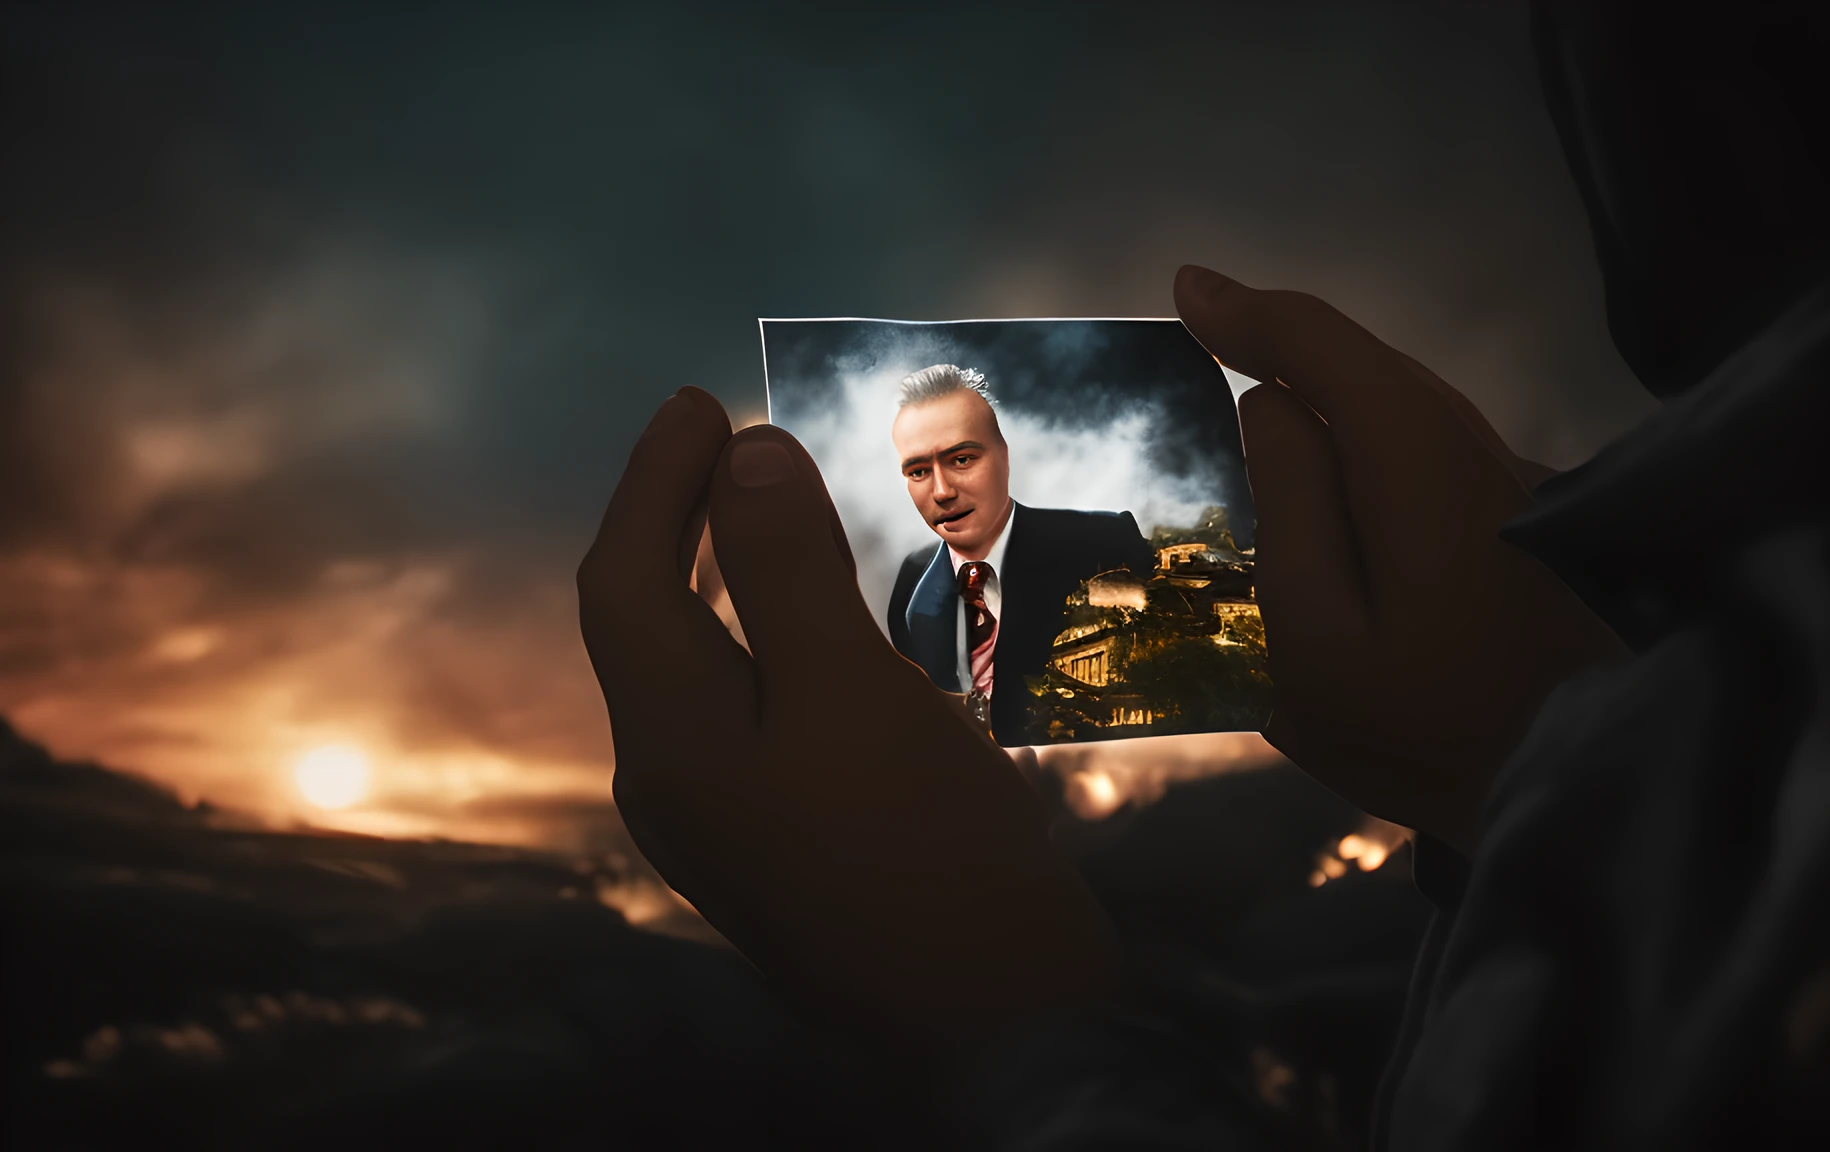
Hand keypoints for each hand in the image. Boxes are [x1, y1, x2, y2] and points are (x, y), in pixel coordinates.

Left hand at [577, 388, 1118, 1057]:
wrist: (995, 1019)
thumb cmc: (921, 843)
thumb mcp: (849, 687)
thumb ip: (786, 569)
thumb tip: (742, 456)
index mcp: (670, 742)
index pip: (623, 582)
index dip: (652, 483)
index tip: (701, 400)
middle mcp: (678, 786)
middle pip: (650, 627)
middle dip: (678, 524)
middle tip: (726, 440)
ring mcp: (732, 827)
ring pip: (703, 673)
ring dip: (726, 581)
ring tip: (771, 512)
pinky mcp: (790, 848)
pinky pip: (753, 715)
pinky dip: (772, 641)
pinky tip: (825, 628)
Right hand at [1175, 267, 1627, 852]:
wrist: (1593, 788)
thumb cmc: (1431, 731)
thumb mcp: (1318, 641)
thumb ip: (1290, 511)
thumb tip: (1270, 407)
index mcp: (1413, 461)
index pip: (1324, 347)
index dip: (1250, 314)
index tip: (1187, 291)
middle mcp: (1474, 448)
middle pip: (1372, 368)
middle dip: (1288, 346)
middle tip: (1208, 337)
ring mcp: (1513, 486)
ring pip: (1410, 409)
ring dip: (1334, 396)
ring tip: (1258, 402)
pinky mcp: (1531, 526)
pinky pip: (1434, 452)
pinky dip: (1375, 443)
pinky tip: (1342, 483)